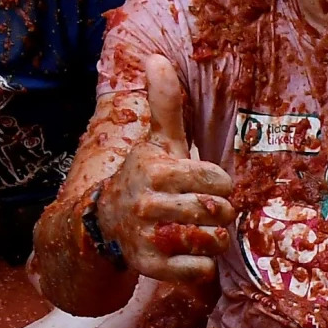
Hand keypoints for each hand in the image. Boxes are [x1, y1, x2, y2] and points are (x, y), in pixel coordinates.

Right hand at [104, 56, 234, 284]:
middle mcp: (148, 204)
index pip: (217, 179)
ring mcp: (148, 237)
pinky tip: (190, 252)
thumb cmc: (147, 175)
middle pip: (217, 211)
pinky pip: (198, 270)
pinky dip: (202, 264)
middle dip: (220, 211)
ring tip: (202, 231)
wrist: (108, 220)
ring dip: (215, 238)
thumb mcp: (158, 140)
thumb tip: (156, 58)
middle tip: (206, 210)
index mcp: (156, 170)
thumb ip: (165, 104)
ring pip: (212, 240)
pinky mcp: (150, 267)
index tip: (207, 183)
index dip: (220, 183)